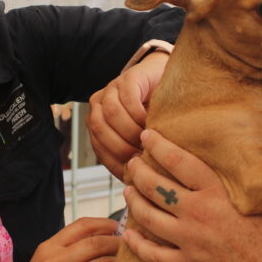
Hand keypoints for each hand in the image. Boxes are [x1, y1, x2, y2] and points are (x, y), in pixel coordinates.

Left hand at [87, 52, 168, 178]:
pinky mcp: (127, 77)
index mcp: (97, 123)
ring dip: (130, 131)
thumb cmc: (153, 115)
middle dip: (121, 147)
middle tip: (142, 156)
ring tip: (147, 139)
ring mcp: (111, 89)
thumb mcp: (139, 138)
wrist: (164, 81)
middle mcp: (98, 105)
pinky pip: (127, 98)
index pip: (98, 147)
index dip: (114, 162)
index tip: (133, 173)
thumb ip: (131, 154)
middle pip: (99, 129)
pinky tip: (151, 122)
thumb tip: (133, 184)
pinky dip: (138, 114)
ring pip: (111, 114)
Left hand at [122, 108, 261, 261]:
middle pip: (156, 187)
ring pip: (149, 218)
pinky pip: (155, 257)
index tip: (146, 135)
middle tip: (131, 161)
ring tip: (126, 190)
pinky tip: (128, 236)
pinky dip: (137, 245)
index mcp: (218, 192)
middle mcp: (198, 214)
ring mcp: (191, 243)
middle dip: (138, 172)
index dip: (158, 145)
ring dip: (134, 202)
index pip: (178, 161)